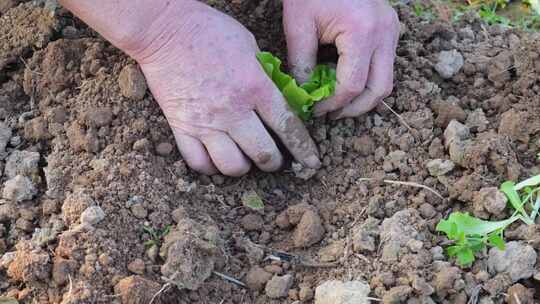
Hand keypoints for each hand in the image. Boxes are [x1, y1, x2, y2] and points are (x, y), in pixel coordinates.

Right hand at [128, 1, 319, 175]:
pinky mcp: (181, 127)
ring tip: (244, 159)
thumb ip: (264, 77)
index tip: (311, 162)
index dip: (303, 149)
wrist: (164, 29)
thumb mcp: (250, 46)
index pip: (288, 127)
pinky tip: (216, 160)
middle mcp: (233, 110)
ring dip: (244, 167)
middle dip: (275, 162)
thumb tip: (276, 98)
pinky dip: (211, 167)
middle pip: (263, 154)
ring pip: (232, 166)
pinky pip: (198, 162)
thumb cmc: (209, 31)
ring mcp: (206, 122)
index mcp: (255, 87)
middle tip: (275, 160)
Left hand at [283, 0, 399, 118]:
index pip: (352, 85)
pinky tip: (346, 81)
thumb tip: (305, 96)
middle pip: (380, 90)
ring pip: (387, 81)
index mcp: (362, 32)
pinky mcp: (391, 29)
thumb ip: (302, 64)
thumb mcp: (299, 25)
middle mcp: (385, 34)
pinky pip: (385, 66)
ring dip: (364, 97)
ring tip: (339, 103)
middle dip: (355, 109)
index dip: (333, 105)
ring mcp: (392, 31)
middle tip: (331, 115)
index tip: (315, 110)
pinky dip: (368, 80)